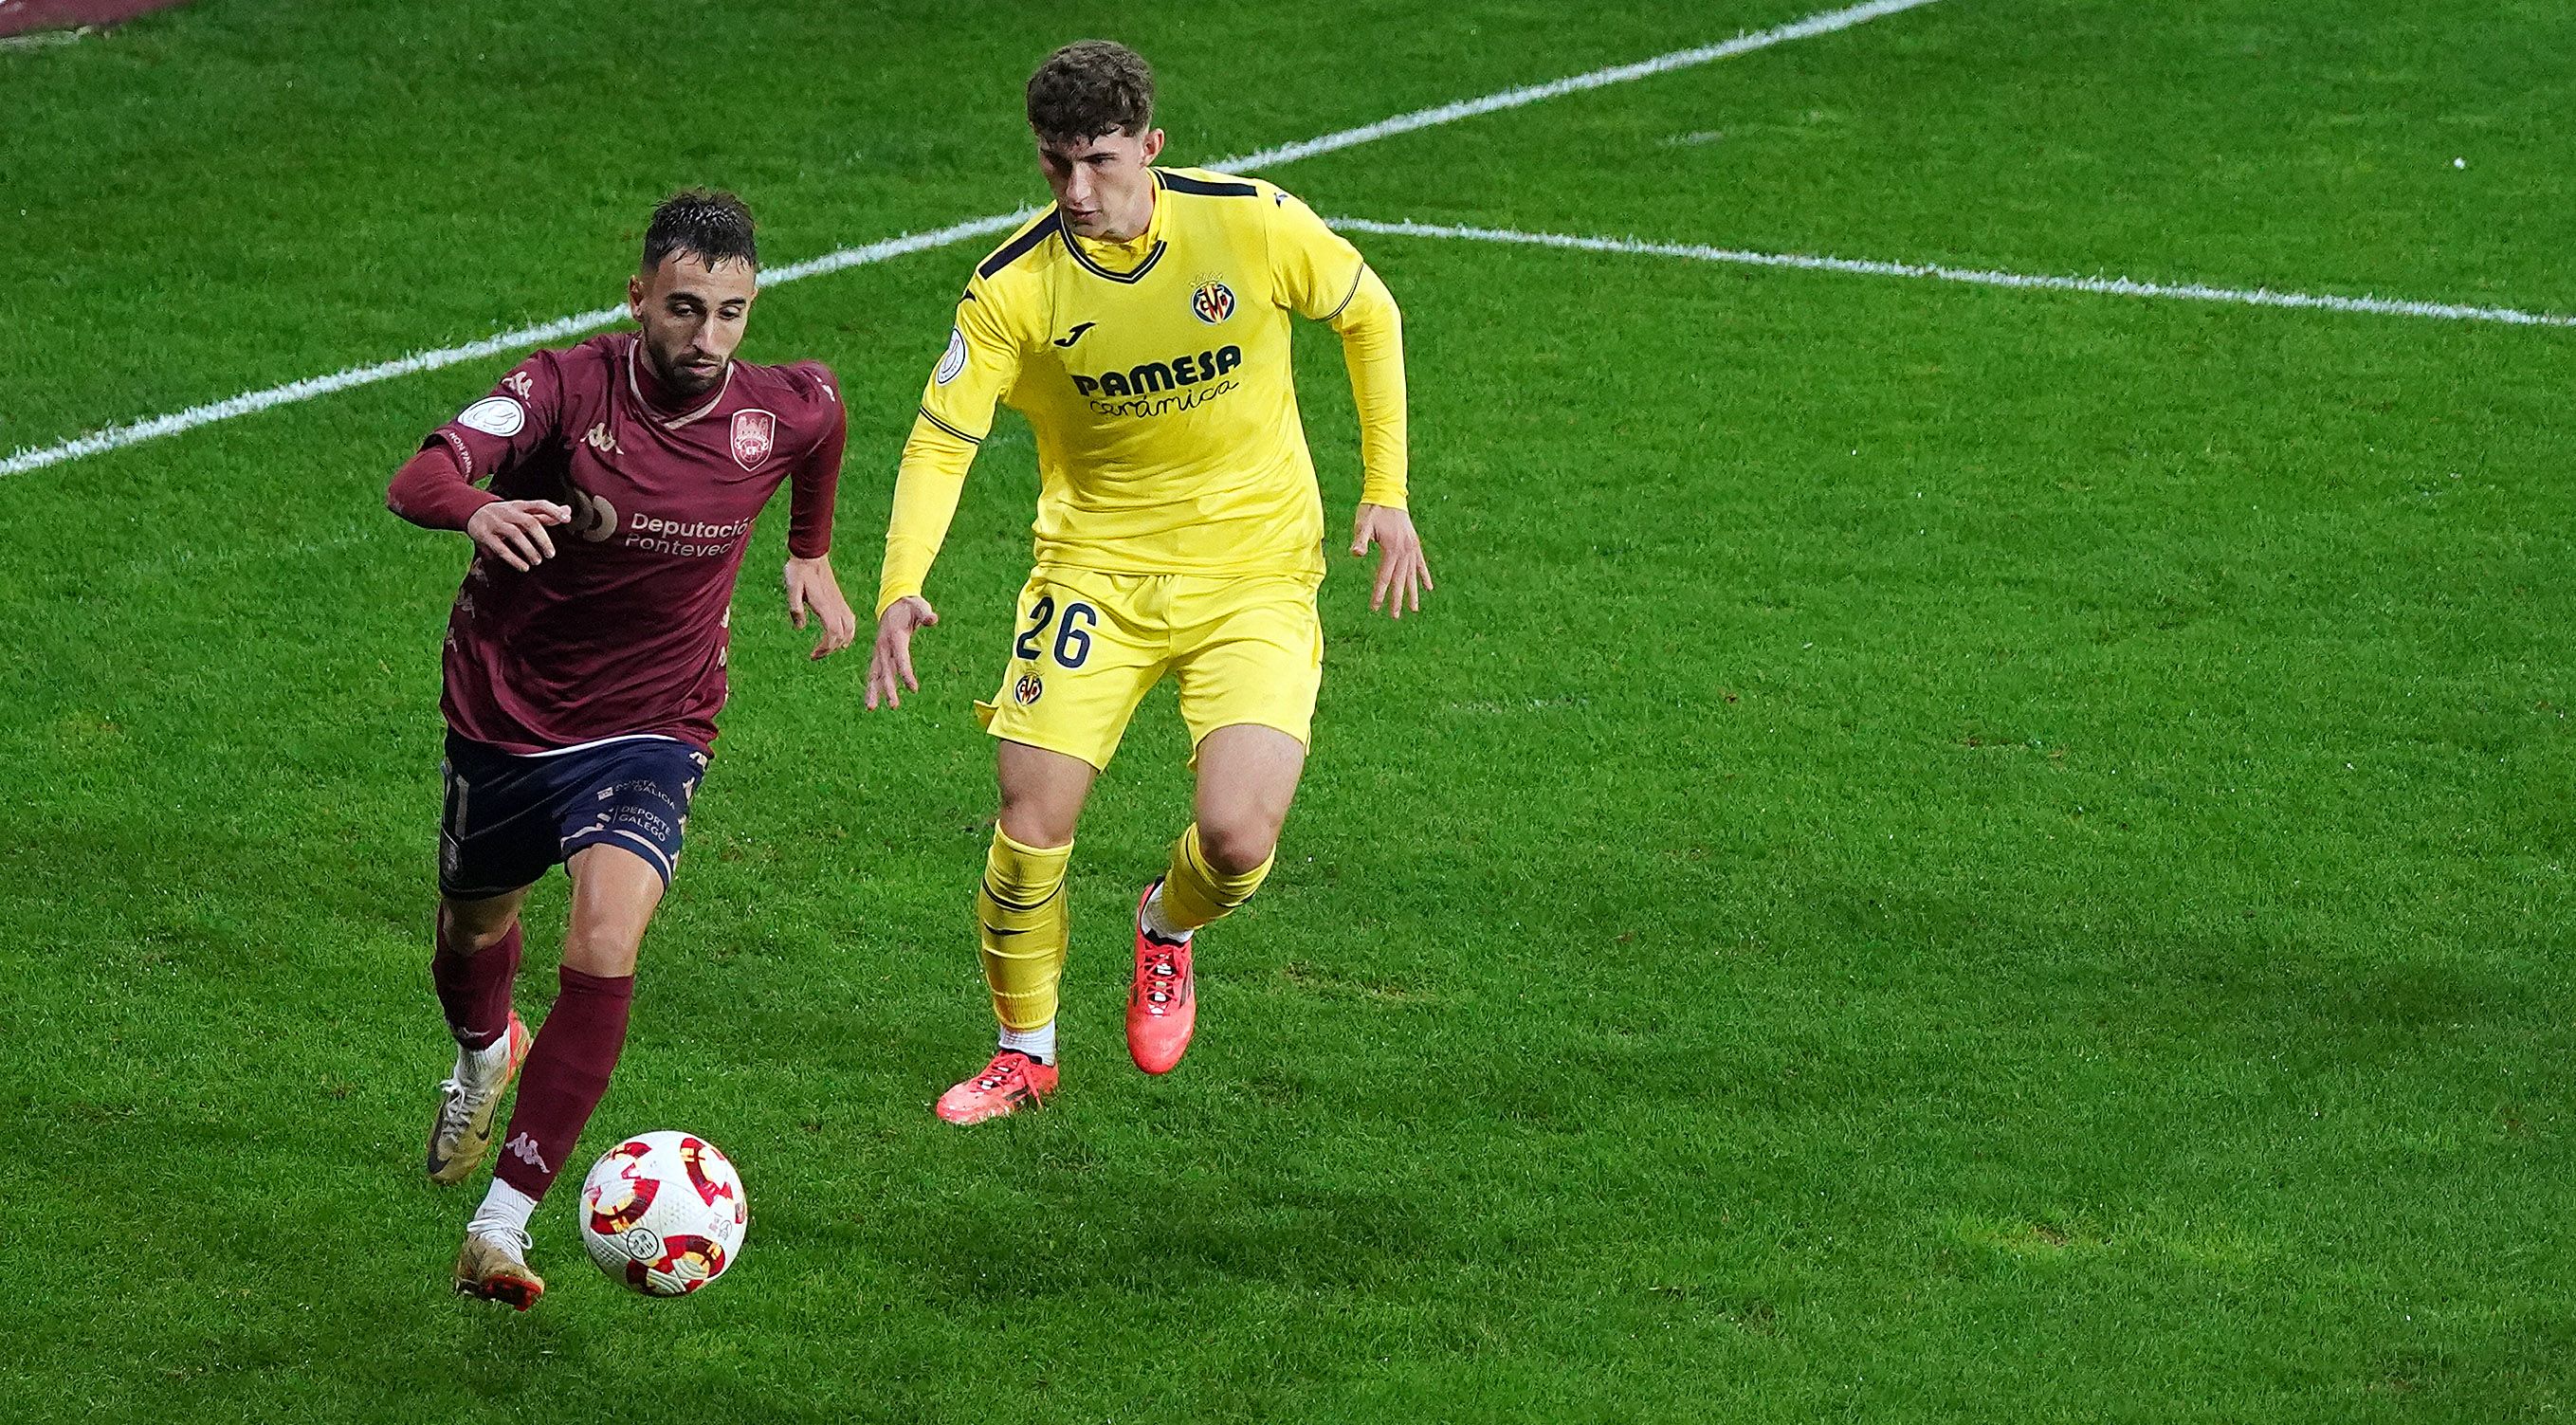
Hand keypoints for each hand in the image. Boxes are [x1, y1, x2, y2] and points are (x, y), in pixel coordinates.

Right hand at [465, 499, 571, 570]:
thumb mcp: (523, 511)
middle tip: (551, 554)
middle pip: (529, 522)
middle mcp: (509, 512)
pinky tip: (524, 567)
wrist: (473, 511)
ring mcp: (496, 523)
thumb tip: (568, 511)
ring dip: (529, 549)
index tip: (566, 519)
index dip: (553, 510)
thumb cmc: (506, 514)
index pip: (539, 504)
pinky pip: (500, 548)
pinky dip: (513, 559)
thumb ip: (544, 514)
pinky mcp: (485, 535)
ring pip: (515, 534)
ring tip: (538, 561)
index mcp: (520, 505)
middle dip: (542, 539)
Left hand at [783, 554, 857, 660]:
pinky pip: (850, 620)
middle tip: (815, 655)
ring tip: (829, 649)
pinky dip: (849, 632)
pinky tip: (842, 637)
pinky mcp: (839, 600)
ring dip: (842, 642)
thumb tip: (799, 627)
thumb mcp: (791, 588)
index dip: (826, 647)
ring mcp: (839, 602)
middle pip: (842, 635)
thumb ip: (795, 608)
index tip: (813, 654)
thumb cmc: (798, 570)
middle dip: (831, 649)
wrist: (811, 554)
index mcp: (824, 605)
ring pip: (850, 628)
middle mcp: (835, 606)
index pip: (833, 633)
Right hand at [866, 595, 939, 709]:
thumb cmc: (910, 606)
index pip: (901, 658)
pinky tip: (872, 700)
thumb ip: (925, 614)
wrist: (894, 602)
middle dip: (889, 689)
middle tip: (894, 706)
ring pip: (875, 674)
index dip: (906, 673)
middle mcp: (884, 646)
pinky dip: (872, 686)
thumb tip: (933, 619)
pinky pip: (874, 672)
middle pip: (886, 670)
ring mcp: (879, 651)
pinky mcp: (879, 655)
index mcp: (895, 636)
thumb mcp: (919, 607)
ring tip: (871, 708)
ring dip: (874, 691)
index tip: (914, 689)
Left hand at [1350, 503, 1433, 617]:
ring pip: (1412, 575)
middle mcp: (1404, 551)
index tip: (1375, 608)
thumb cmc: (1373, 510)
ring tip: (1414, 609)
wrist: (1388, 493)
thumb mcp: (1363, 524)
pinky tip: (1429, 588)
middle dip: (1397, 599)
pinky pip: (1420, 564)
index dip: (1379, 593)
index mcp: (1392, 548)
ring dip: (1412, 592)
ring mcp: (1411, 548)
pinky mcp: (1414, 544)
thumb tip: (1356, 554)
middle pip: (1400, 580)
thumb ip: (1360, 540)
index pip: (1384, 576)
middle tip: (1395, 616)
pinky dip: (1424, 576)